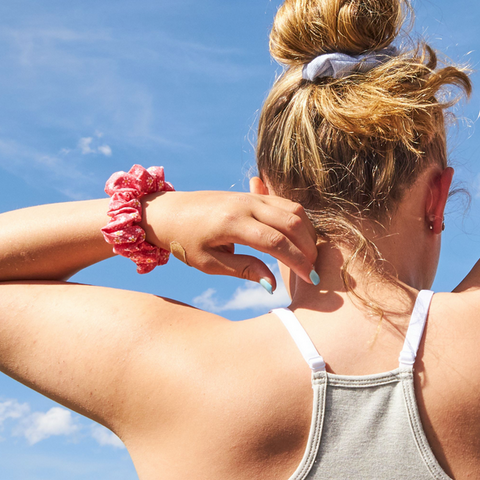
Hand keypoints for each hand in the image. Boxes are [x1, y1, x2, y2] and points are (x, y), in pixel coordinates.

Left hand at [142, 190, 317, 292]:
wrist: (167, 212)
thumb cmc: (184, 241)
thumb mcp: (209, 263)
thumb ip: (244, 270)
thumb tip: (272, 285)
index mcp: (232, 223)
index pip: (276, 241)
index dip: (297, 261)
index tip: (309, 278)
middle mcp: (245, 204)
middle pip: (292, 222)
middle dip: (308, 247)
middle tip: (312, 269)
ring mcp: (249, 195)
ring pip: (293, 209)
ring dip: (307, 232)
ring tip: (307, 255)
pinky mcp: (251, 194)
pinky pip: (284, 202)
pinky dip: (298, 220)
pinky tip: (299, 237)